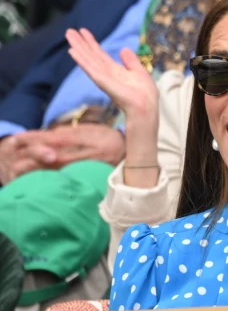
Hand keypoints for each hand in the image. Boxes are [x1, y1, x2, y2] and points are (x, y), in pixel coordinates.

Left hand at [0, 125, 126, 181]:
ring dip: (34, 170)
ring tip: (15, 170)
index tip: (15, 139)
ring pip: (56, 170)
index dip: (34, 138)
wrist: (132, 155)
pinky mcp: (87, 178)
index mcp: (85, 139)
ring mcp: (87, 168)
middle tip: (10, 159)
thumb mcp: (90, 130)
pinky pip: (64, 180)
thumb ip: (68, 133)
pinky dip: (47, 180)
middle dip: (29, 157)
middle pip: (52, 157)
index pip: (54, 138)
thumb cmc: (108, 140)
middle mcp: (85, 154)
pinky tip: (34, 180)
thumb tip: (47, 136)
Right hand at [66, 28, 158, 118]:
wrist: (146, 106)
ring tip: (68, 36)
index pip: (99, 54)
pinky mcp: (102, 82)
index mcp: (114, 70)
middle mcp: (106, 73)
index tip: (83, 31)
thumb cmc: (144, 94)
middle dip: (80, 43)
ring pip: (87, 59)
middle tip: (69, 30)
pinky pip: (90, 69)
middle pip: (90, 55)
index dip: (91, 43)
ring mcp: (103, 77)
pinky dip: (81, 59)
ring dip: (78, 48)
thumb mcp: (138, 72)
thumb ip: (130, 61)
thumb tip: (124, 49)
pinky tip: (73, 51)